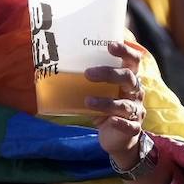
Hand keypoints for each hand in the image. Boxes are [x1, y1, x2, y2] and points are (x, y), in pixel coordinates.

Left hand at [84, 41, 145, 167]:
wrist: (118, 138)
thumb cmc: (105, 109)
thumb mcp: (97, 92)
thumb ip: (84, 81)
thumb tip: (47, 68)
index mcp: (128, 79)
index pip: (133, 61)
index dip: (125, 51)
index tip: (110, 45)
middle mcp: (135, 92)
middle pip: (128, 78)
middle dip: (109, 74)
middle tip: (88, 73)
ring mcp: (136, 111)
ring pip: (125, 104)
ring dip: (106, 102)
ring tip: (88, 101)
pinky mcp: (133, 128)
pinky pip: (128, 125)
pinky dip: (119, 122)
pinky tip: (110, 121)